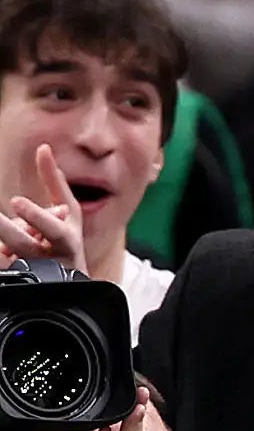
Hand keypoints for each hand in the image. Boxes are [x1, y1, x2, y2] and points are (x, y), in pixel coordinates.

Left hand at [0, 144, 87, 274]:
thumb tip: (43, 148)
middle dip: (6, 230)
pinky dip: (3, 251)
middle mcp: (51, 255)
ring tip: (1, 232)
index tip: (16, 202)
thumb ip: (55, 181)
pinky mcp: (21, 278)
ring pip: (10, 253)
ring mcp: (35, 269)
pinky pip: (5, 262)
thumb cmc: (66, 240)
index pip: (51, 226)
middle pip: (23, 243)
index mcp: (67, 238)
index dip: (35, 215)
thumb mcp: (68, 211)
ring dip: (3, 242)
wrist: (69, 282)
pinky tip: (4, 247)